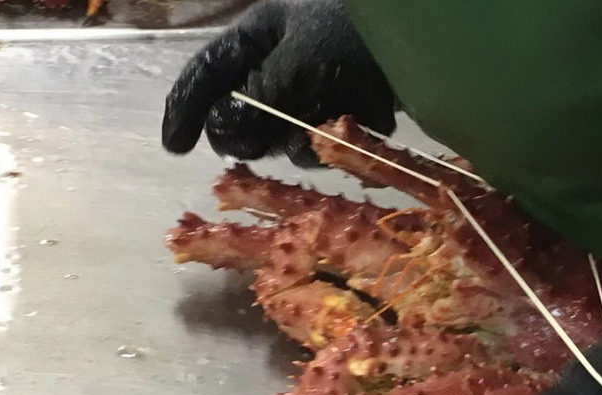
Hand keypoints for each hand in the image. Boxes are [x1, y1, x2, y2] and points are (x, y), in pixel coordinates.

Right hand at [162, 0, 395, 165]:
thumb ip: (256, 101)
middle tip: (270, 138)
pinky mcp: (345, 110)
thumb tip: (224, 137)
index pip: (207, 74)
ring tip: (323, 125)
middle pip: (246, 115)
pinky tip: (349, 130)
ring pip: (284, 135)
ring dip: (297, 142)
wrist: (426, 37)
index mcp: (259, 37)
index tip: (175, 149)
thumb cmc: (353, 38)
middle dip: (254, 133)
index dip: (188, 110)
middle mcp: (283, 64)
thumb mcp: (296, 64)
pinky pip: (321, 142)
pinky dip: (328, 143)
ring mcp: (315, 89)